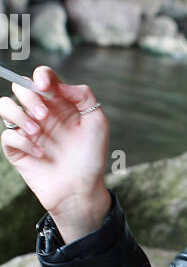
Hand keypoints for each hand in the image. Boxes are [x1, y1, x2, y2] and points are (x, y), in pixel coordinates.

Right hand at [0, 65, 109, 215]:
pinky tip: (40, 153)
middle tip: (45, 116)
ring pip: (5, 105)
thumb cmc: (91, 157)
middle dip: (30, 97)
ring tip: (38, 131)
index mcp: (59, 103)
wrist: (81, 190)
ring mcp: (27, 130)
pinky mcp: (17, 149)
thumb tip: (58, 84)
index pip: (42, 78)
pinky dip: (22, 141)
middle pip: (20, 87)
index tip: (45, 87)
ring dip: (19, 114)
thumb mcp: (97, 122)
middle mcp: (41, 113)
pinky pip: (7, 135)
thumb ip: (83, 95)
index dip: (40, 76)